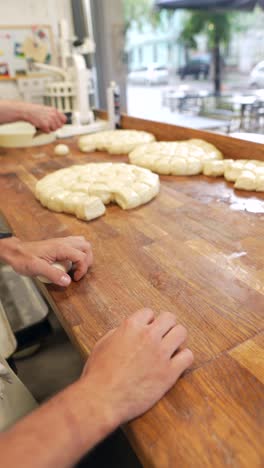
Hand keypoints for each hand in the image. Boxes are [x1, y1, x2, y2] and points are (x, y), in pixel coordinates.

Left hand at [1, 236, 92, 285]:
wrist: (15, 251)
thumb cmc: (24, 259)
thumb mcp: (37, 268)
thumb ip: (53, 274)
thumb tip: (68, 281)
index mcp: (61, 248)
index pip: (81, 257)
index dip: (82, 269)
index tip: (75, 278)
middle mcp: (64, 242)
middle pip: (86, 247)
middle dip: (87, 261)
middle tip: (79, 272)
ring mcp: (62, 242)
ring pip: (82, 243)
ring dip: (84, 255)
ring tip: (78, 266)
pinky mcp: (59, 244)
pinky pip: (75, 244)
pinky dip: (78, 252)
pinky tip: (71, 261)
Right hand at [22, 102, 65, 131]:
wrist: (27, 111)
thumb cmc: (36, 111)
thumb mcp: (47, 110)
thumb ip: (54, 115)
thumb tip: (61, 123)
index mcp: (54, 110)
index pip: (64, 119)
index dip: (61, 123)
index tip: (57, 124)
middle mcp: (53, 115)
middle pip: (59, 126)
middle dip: (54, 127)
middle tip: (47, 124)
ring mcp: (50, 120)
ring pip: (54, 129)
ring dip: (49, 129)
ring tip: (43, 124)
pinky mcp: (45, 125)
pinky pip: (48, 132)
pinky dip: (44, 130)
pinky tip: (40, 125)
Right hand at [83, 308, 192, 424]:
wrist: (102, 400)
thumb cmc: (98, 374)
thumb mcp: (103, 344)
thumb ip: (119, 333)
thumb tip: (128, 330)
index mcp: (131, 326)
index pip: (149, 312)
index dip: (147, 322)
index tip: (146, 331)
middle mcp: (148, 336)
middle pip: (169, 318)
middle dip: (165, 326)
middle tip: (161, 338)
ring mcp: (161, 353)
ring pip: (181, 332)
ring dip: (176, 339)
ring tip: (170, 349)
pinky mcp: (170, 372)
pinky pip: (188, 356)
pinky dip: (184, 359)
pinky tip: (176, 364)